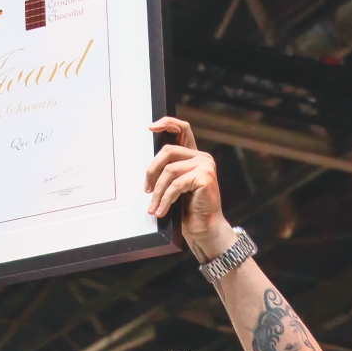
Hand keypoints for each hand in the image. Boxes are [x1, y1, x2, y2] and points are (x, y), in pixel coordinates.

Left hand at [146, 117, 232, 255]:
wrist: (205, 227)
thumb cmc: (189, 208)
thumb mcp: (176, 185)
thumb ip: (169, 170)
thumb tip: (149, 167)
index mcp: (194, 155)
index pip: (182, 129)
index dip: (167, 123)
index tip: (150, 127)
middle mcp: (202, 157)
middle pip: (168, 151)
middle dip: (152, 170)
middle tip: (145, 190)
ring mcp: (206, 165)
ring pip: (170, 170)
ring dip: (157, 191)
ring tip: (152, 207)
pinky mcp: (205, 177)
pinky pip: (176, 184)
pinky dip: (165, 199)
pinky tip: (161, 211)